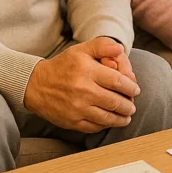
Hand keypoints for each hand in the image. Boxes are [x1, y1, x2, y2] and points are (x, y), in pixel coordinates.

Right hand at [23, 37, 140, 132]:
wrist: (35, 85)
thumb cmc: (63, 66)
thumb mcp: (81, 50)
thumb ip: (103, 46)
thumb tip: (121, 50)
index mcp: (87, 71)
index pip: (118, 81)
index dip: (131, 87)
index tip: (135, 90)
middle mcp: (83, 91)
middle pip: (115, 101)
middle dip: (129, 105)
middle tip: (133, 105)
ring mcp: (77, 108)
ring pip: (107, 117)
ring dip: (121, 118)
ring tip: (127, 116)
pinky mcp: (71, 121)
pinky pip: (94, 127)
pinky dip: (106, 125)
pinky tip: (110, 121)